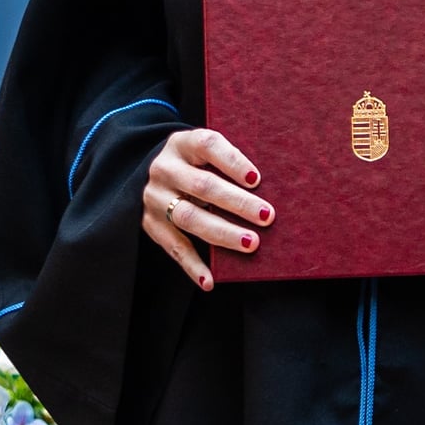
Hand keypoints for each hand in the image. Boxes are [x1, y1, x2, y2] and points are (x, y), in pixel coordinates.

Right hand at [143, 127, 270, 294]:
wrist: (149, 173)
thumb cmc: (195, 164)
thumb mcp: (205, 153)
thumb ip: (230, 163)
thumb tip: (276, 187)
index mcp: (183, 144)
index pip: (208, 145)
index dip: (232, 161)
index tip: (256, 179)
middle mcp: (164, 169)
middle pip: (203, 186)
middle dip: (237, 202)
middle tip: (267, 216)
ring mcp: (155, 198)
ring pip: (190, 218)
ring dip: (223, 233)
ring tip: (251, 243)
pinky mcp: (151, 224)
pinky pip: (174, 247)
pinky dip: (193, 266)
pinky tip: (210, 281)